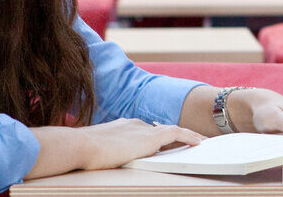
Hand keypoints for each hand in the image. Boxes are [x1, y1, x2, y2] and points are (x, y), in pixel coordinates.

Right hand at [77, 119, 203, 170]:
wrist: (81, 145)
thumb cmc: (83, 151)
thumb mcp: (98, 150)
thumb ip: (108, 151)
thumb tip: (110, 159)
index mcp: (123, 127)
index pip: (146, 132)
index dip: (158, 138)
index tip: (166, 144)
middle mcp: (135, 124)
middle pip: (161, 131)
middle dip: (176, 137)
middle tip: (192, 142)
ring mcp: (143, 129)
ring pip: (172, 132)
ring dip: (187, 137)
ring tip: (201, 143)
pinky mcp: (151, 137)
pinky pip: (177, 134)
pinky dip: (189, 137)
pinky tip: (199, 143)